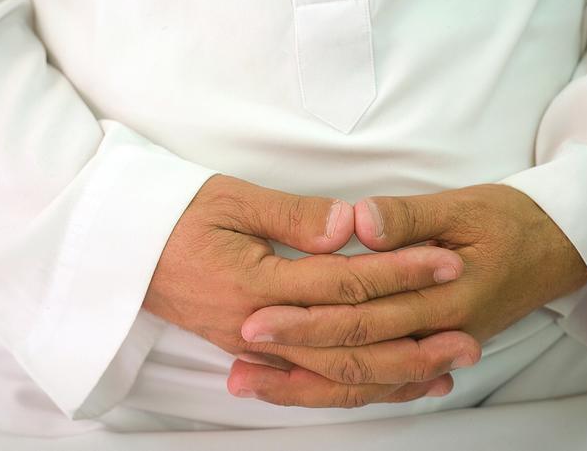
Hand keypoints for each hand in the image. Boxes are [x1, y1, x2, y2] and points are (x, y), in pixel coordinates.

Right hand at [144, 175, 479, 404]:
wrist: (118, 251)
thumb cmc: (174, 215)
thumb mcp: (229, 199)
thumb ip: (292, 217)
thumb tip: (350, 226)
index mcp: (254, 282)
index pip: (344, 282)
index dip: (399, 272)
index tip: (445, 261)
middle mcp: (257, 326)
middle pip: (349, 342)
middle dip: (413, 338)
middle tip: (468, 333)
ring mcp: (253, 347)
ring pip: (334, 374)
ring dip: (393, 373)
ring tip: (445, 369)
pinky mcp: (251, 353)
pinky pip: (310, 382)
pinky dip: (355, 386)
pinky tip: (390, 383)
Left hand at [235, 184, 586, 403]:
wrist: (561, 247)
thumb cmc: (510, 220)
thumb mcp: (463, 205)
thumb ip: (409, 216)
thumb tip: (360, 223)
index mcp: (443, 295)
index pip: (362, 315)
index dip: (306, 319)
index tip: (255, 318)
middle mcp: (440, 333)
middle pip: (357, 354)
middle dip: (294, 355)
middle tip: (240, 352)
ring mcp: (439, 348)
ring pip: (367, 381)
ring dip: (310, 385)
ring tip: (255, 384)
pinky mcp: (437, 350)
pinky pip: (387, 382)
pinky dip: (346, 389)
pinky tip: (307, 390)